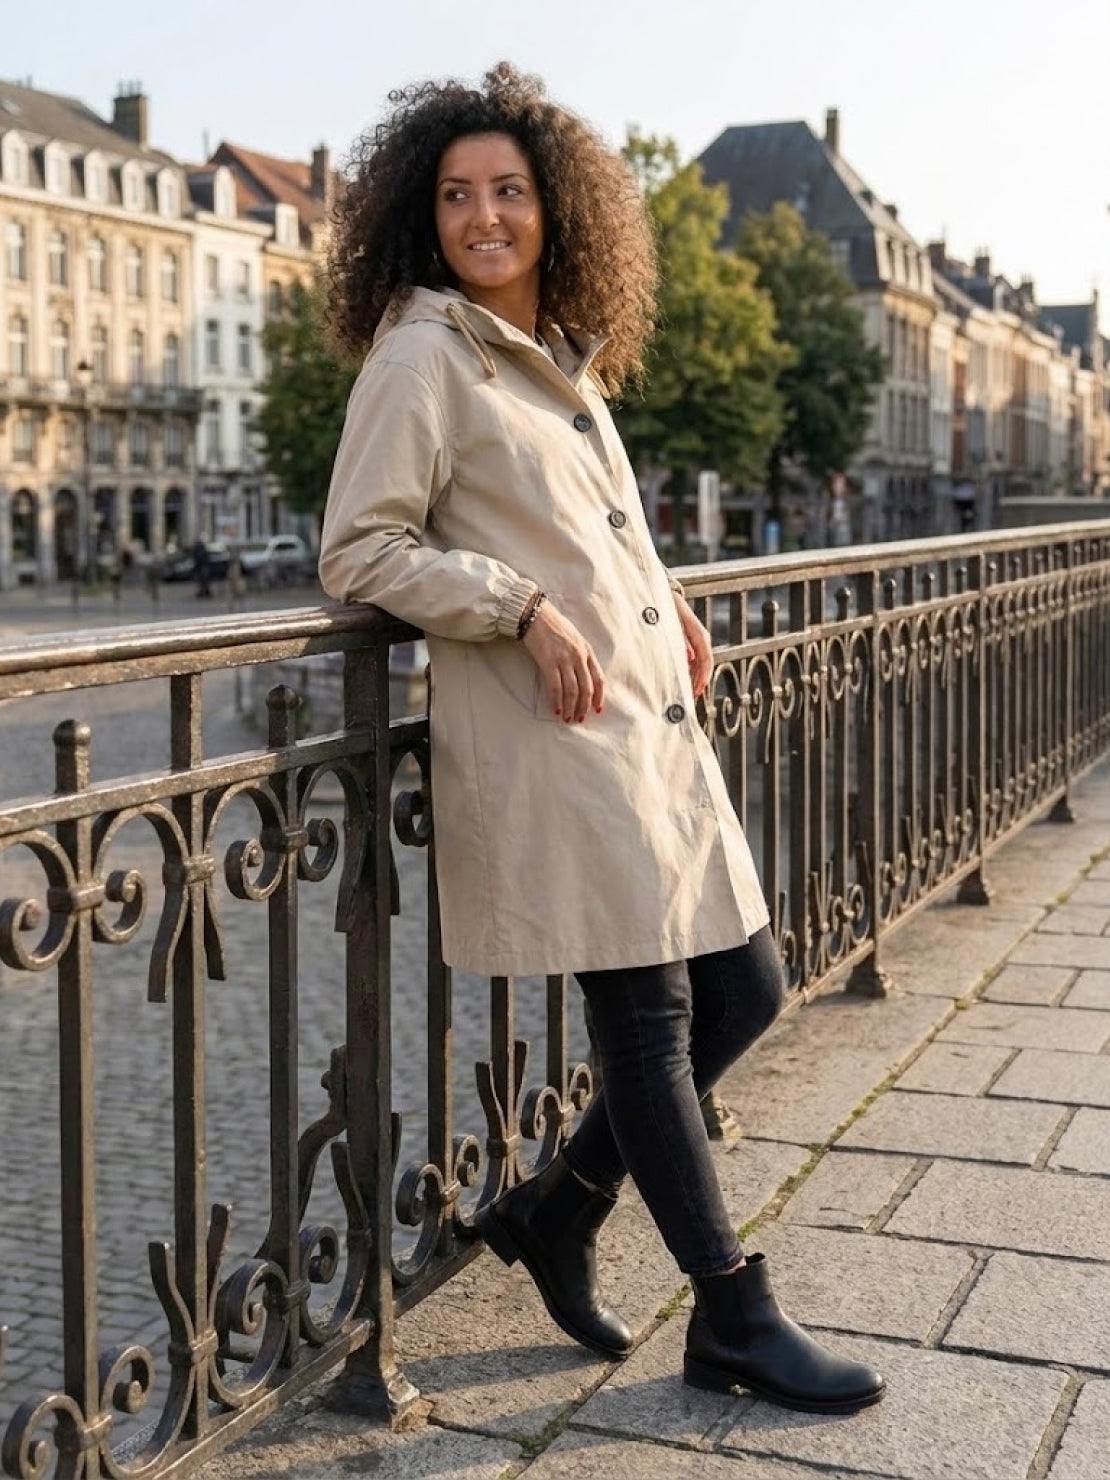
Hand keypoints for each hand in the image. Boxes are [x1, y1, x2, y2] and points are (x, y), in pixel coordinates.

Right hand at [522, 597, 604, 722]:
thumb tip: (581, 674)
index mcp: (587, 651)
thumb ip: (580, 654)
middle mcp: (579, 656)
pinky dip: (557, 701)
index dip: (599, 697)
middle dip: (584, 707)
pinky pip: (555, 687)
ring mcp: (564, 659)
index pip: (599, 678)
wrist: (534, 614)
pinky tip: (556, 710)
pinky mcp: (549, 662)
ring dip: (571, 708)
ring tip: (568, 718)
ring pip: (572, 691)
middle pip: (586, 688)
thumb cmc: (553, 625)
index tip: (597, 710)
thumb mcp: (574, 638)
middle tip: (580, 719)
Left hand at [674, 593, 712, 699]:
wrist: (664, 593)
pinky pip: (695, 659)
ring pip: (701, 663)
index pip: (706, 658)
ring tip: (688, 694)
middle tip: (691, 698)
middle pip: (705, 663)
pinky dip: (692, 672)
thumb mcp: (669, 621)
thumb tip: (687, 658)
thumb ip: (678, 638)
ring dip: (696, 678)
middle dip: (699, 681)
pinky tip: (685, 681)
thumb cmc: (664, 606)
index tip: (697, 690)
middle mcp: (701, 636)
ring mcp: (697, 638)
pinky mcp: (691, 641)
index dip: (702, 676)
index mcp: (697, 632)